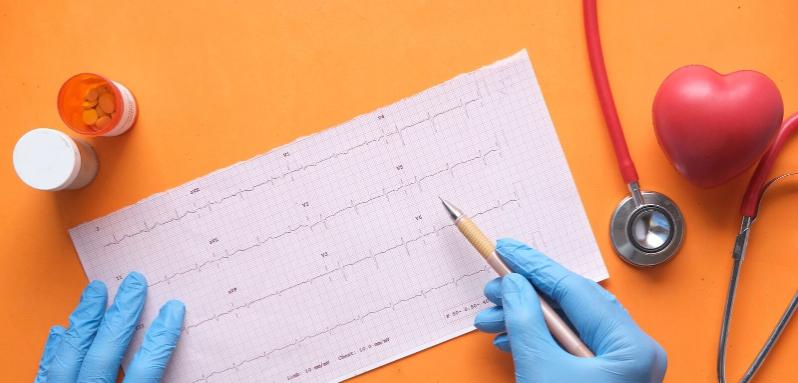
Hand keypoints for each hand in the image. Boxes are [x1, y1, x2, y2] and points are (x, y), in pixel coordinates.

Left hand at [35, 272, 184, 382]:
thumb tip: (188, 372)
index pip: (146, 369)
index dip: (161, 338)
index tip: (173, 310)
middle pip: (106, 354)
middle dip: (122, 315)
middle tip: (134, 284)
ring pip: (71, 356)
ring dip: (85, 321)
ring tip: (94, 291)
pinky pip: (45, 373)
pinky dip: (53, 351)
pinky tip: (60, 330)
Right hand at [474, 239, 666, 382]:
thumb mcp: (541, 370)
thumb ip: (526, 319)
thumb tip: (514, 284)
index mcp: (632, 348)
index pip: (576, 290)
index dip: (536, 266)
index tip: (508, 249)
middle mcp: (632, 353)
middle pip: (572, 304)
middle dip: (526, 294)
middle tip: (492, 285)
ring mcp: (619, 367)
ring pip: (566, 326)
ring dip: (524, 318)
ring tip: (490, 317)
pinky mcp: (602, 378)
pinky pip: (567, 346)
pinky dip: (536, 339)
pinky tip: (509, 337)